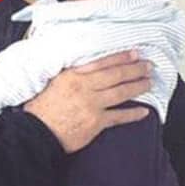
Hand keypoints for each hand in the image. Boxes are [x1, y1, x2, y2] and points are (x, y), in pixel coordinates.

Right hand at [25, 51, 150, 152]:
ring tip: (148, 83)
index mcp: (73, 75)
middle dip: (135, 69)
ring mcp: (91, 105)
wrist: (36, 132)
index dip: (120, 57)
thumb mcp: (52, 82)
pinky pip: (119, 117)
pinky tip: (144, 111)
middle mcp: (84, 88)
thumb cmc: (40, 109)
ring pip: (120, 93)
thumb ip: (70, 75)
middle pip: (115, 75)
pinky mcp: (95, 123)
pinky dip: (133, 114)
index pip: (102, 63)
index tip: (134, 54)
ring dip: (137, 87)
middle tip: (148, 66)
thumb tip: (83, 68)